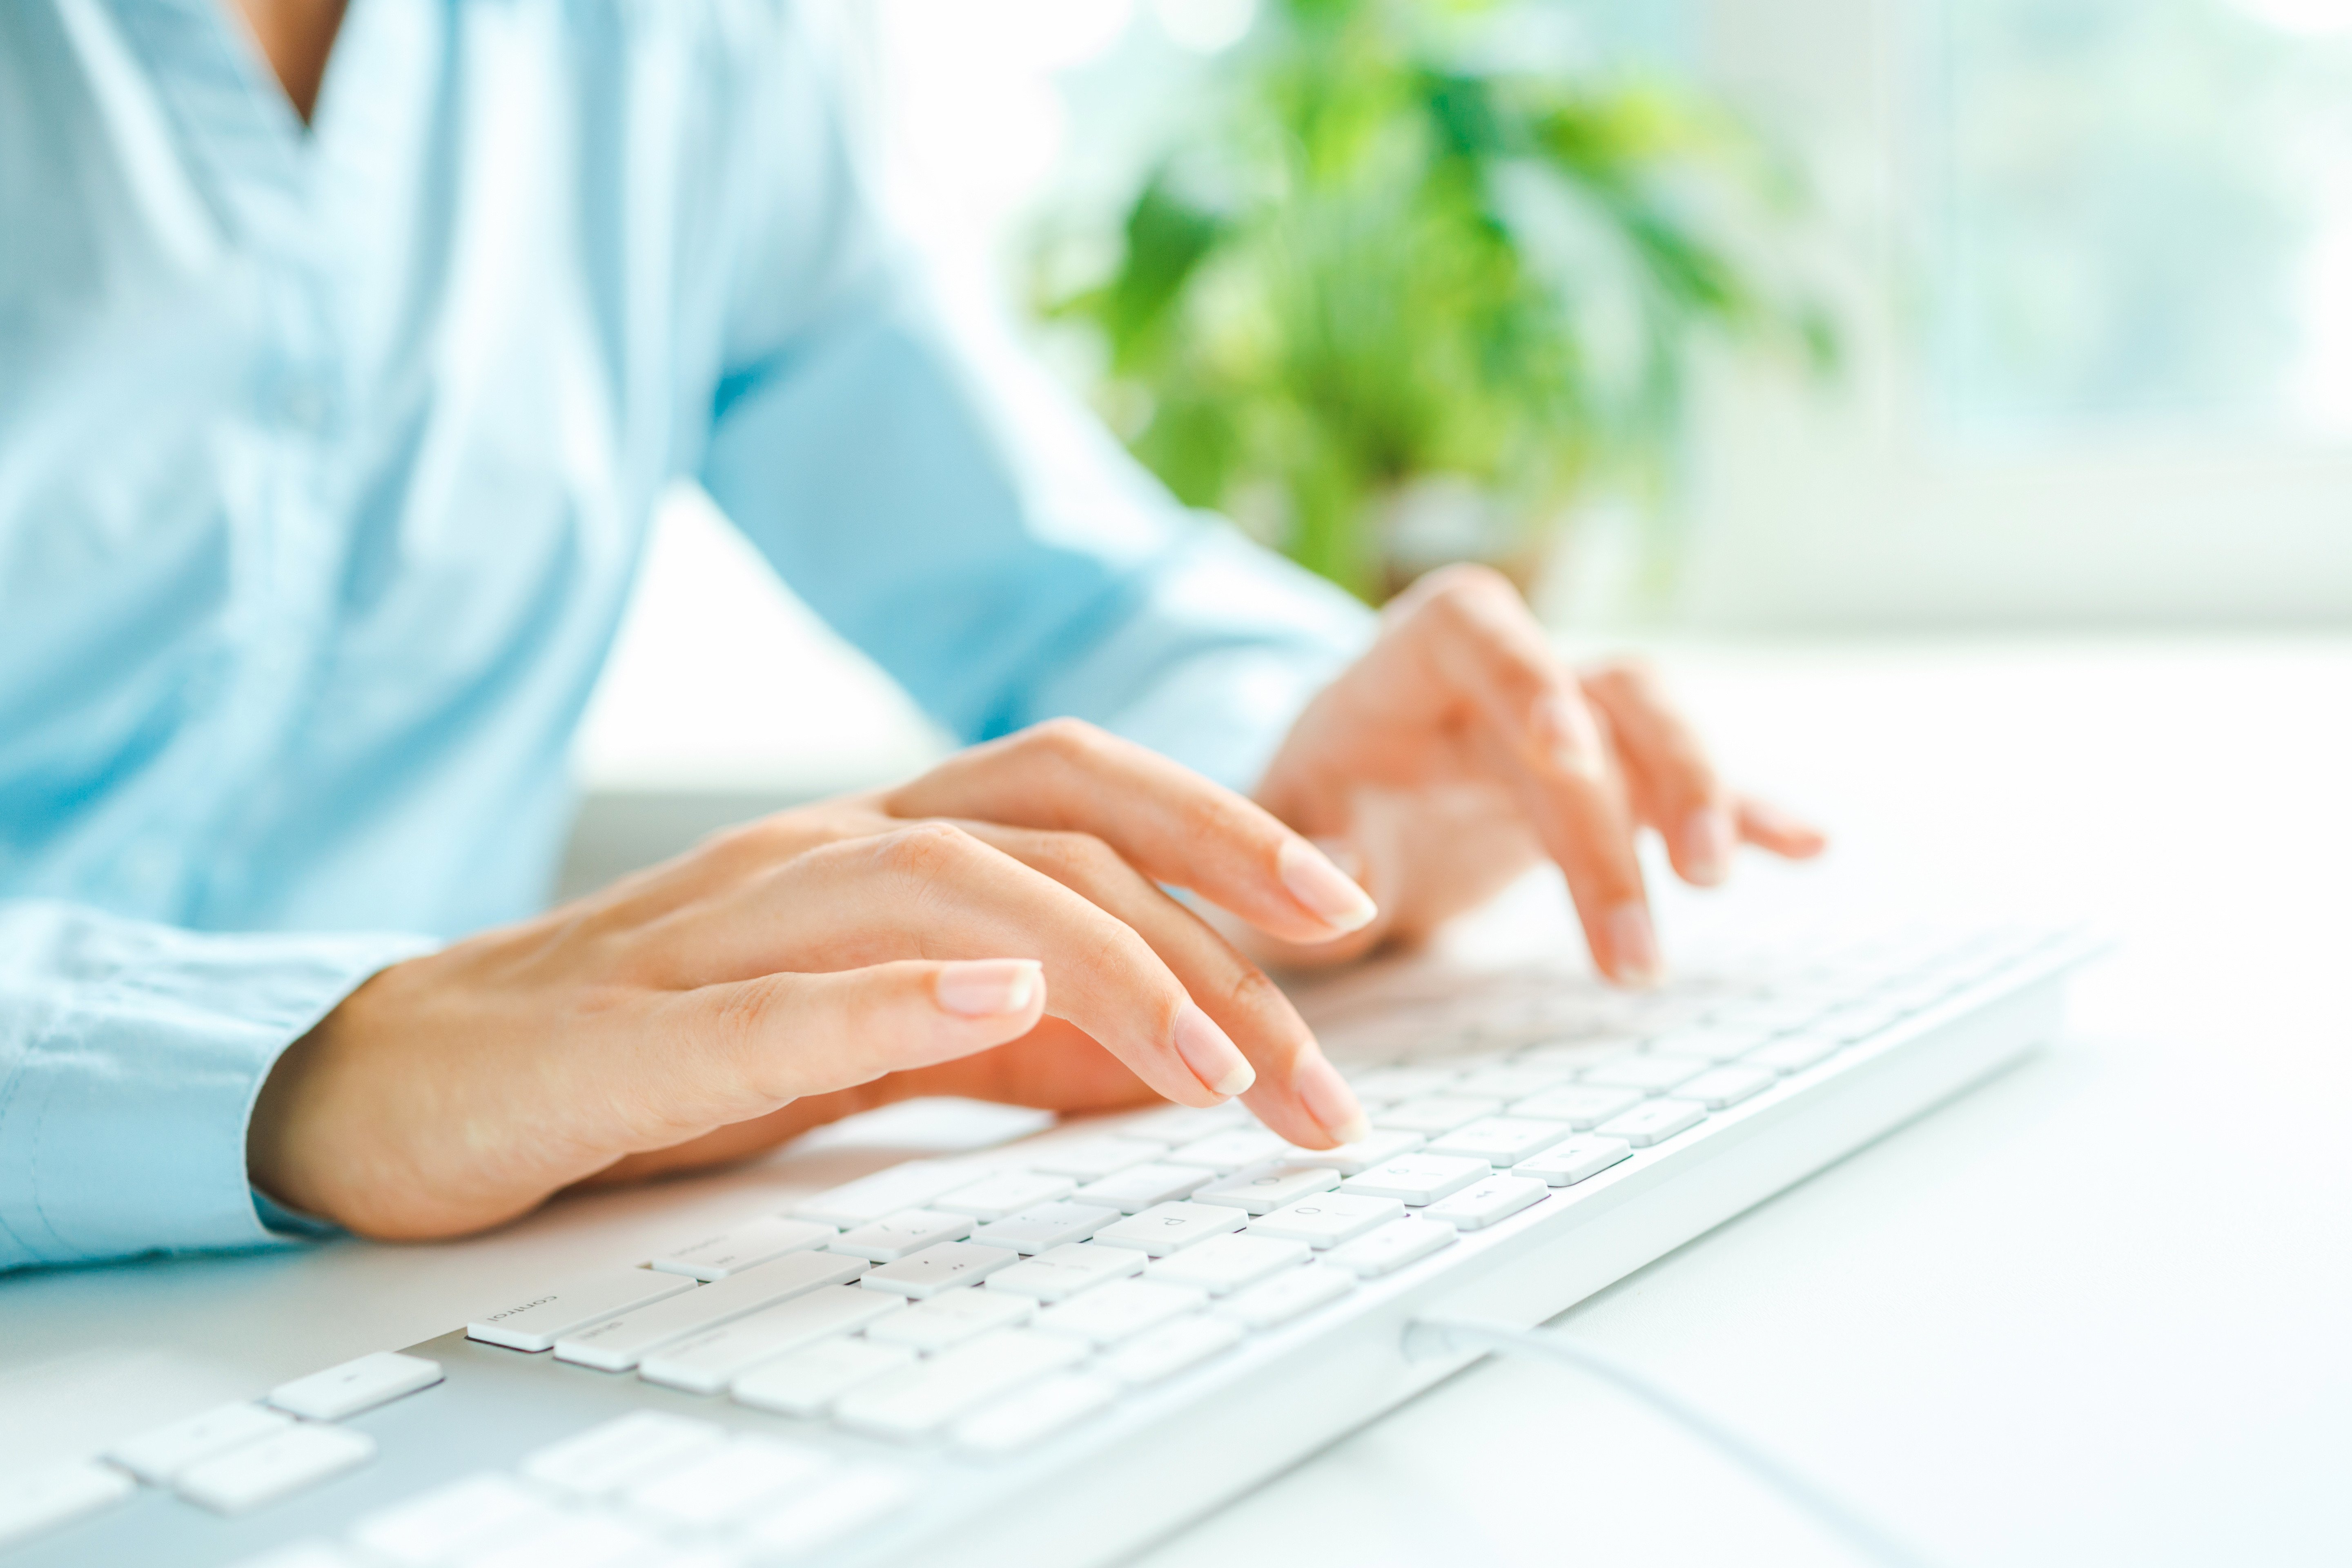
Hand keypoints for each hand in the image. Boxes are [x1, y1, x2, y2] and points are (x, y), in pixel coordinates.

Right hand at [247, 722, 1380, 1239]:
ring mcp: (724, 923)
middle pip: (1046, 813)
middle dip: (1212, 889)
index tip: (1350, 914)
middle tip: (1337, 990)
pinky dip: (891, 995)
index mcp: (879, 846)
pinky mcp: (633, 1024)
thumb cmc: (663, 1048)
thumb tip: (1177, 1057)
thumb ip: (1011, 1028)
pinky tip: (991, 996)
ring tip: (1214, 1066)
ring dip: (1099, 967)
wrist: (420, 1086)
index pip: (1081, 798)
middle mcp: (819, 849)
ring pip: (941, 887)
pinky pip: (770, 996)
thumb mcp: (877, 1032)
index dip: (1224, 833)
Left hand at [1253, 565, 1825, 979]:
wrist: (1340, 811)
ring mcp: (1572, 721)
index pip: (1479, 627)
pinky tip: (1808, 847)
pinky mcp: (1613, 780)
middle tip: (1660, 907)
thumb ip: (1297, 849)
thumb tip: (1342, 881)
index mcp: (1411, 661)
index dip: (1529, 674)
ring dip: (1696, 799)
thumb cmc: (1302, 811)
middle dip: (1629, 803)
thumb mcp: (1270, 832)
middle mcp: (1507, 674)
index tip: (1567, 753)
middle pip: (1596, 698)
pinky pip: (1688, 786)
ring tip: (1712, 885)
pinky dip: (1749, 811)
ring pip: (1653, 726)